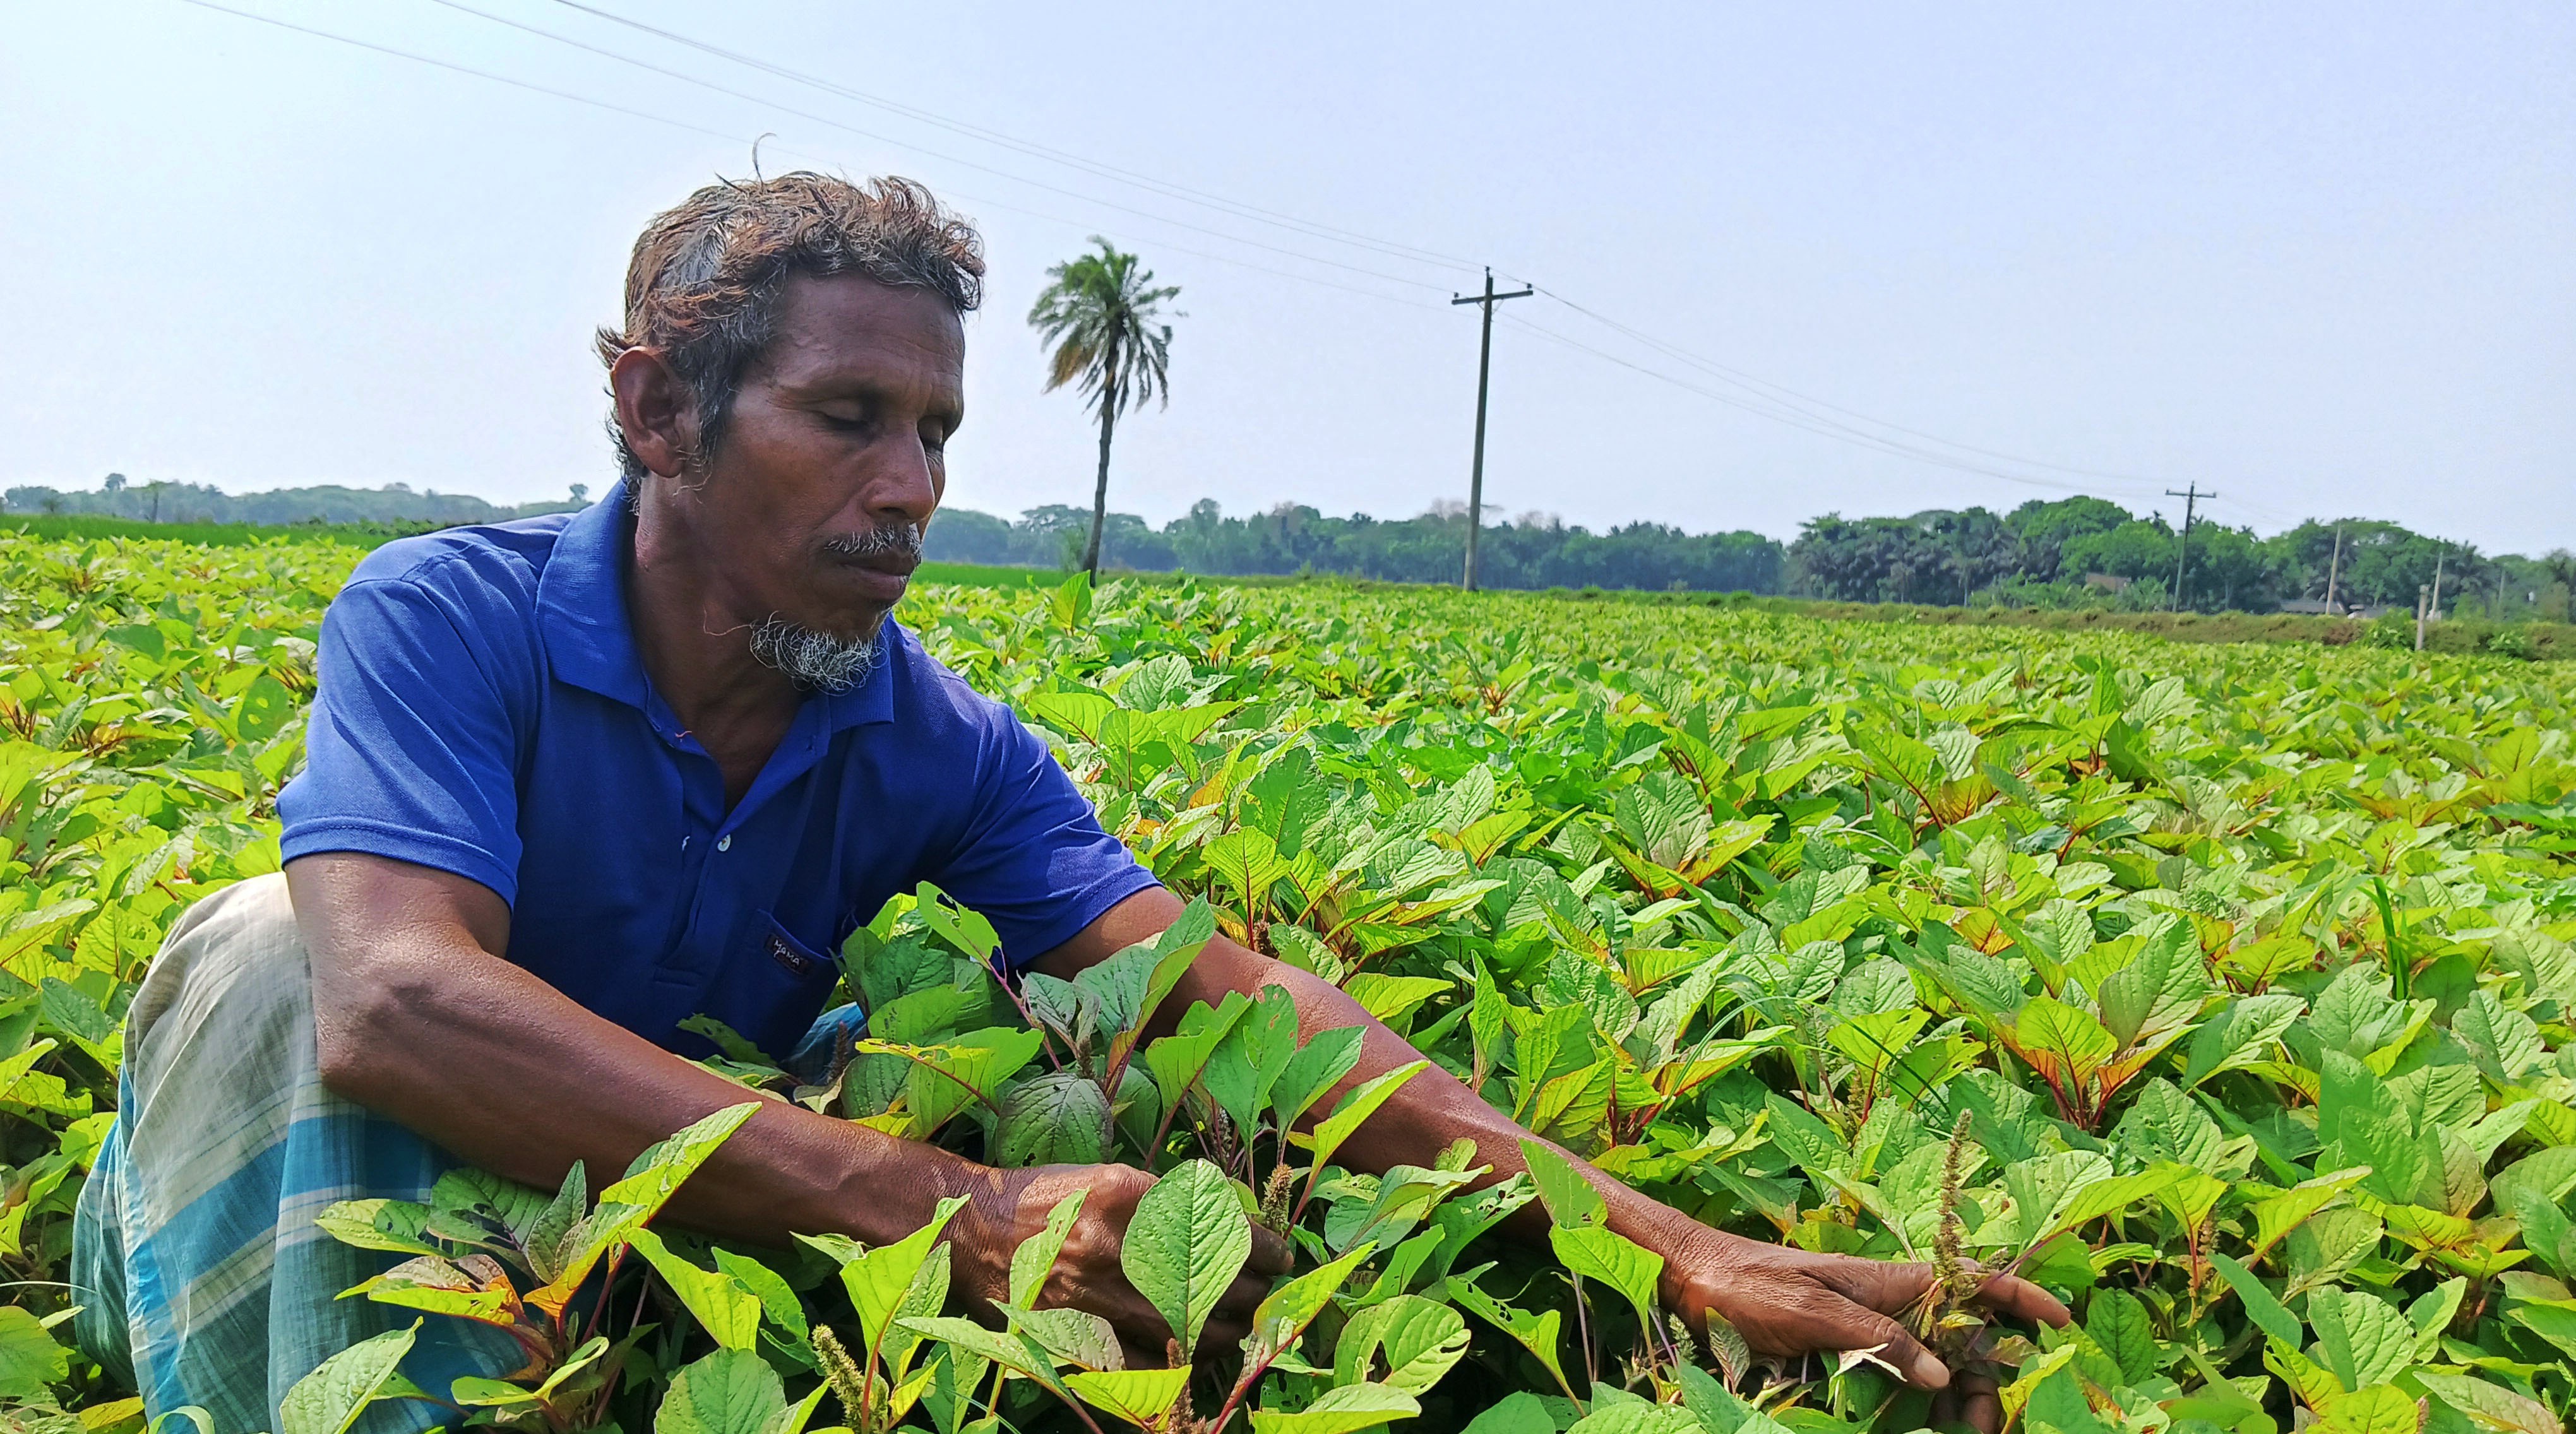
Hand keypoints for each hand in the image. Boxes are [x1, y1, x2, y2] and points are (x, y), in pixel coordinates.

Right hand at [948, 1162, 1291, 1367]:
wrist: (972, 1232)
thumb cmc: (1047, 1200)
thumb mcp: (1109, 1179)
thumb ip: (1165, 1201)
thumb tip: (1231, 1226)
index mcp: (1125, 1197)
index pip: (1218, 1227)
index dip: (1261, 1248)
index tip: (1280, 1255)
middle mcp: (1111, 1248)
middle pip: (1211, 1285)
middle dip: (1252, 1293)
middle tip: (1269, 1292)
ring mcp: (1092, 1299)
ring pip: (1187, 1331)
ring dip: (1227, 1332)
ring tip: (1244, 1324)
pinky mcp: (1074, 1337)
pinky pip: (1146, 1365)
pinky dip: (1181, 1363)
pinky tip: (1197, 1353)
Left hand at [1660, 1227, 2068, 1433]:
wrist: (1691, 1279)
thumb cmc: (1748, 1285)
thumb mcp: (1815, 1311)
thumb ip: (1880, 1338)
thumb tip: (1944, 1373)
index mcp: (1891, 1280)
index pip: (1971, 1282)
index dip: (2019, 1297)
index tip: (2063, 1320)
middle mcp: (1889, 1302)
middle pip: (1962, 1340)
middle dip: (1989, 1382)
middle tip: (1990, 1430)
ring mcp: (1868, 1328)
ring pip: (1933, 1366)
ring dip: (1955, 1403)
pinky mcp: (1844, 1351)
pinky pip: (1895, 1379)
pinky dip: (1917, 1405)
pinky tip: (1925, 1429)